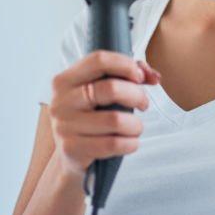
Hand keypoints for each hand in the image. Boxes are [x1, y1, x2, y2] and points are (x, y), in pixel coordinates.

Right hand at [47, 52, 160, 178]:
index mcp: (66, 79)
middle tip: (143, 103)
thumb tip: (154, 76)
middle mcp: (61, 101)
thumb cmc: (90, 116)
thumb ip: (128, 76)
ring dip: (135, 125)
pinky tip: (130, 142)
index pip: (99, 60)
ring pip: (115, 120)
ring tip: (136, 127)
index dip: (125, 65)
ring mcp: (64, 126)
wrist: (69, 154)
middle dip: (137, 96)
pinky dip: (130, 143)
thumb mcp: (101, 91)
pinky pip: (112, 144)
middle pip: (111, 89)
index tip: (140, 77)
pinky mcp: (72, 148)